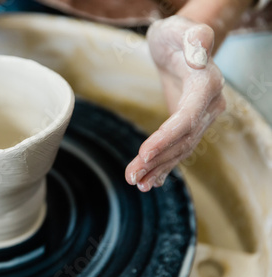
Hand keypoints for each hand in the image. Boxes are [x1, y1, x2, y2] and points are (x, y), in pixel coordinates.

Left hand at [125, 15, 225, 191]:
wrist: (178, 43)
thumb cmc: (175, 34)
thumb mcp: (181, 29)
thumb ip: (194, 38)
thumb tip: (199, 56)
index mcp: (206, 85)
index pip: (186, 119)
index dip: (166, 138)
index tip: (143, 153)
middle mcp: (209, 105)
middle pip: (183, 140)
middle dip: (157, 160)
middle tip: (131, 176)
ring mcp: (201, 116)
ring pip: (181, 148)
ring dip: (158, 168)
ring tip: (137, 182)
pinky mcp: (188, 122)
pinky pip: (178, 147)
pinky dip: (165, 164)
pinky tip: (151, 180)